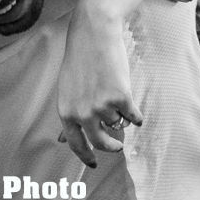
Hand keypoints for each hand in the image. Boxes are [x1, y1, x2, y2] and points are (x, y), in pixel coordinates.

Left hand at [56, 6, 143, 167]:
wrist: (94, 34)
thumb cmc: (80, 59)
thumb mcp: (67, 90)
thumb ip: (69, 116)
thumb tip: (62, 141)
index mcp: (66, 112)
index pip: (76, 144)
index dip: (86, 157)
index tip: (93, 165)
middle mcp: (82, 113)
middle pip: (101, 143)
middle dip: (111, 147)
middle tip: (117, 146)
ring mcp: (102, 107)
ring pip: (118, 124)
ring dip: (120, 115)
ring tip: (116, 95)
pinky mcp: (121, 98)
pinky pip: (133, 117)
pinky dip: (136, 115)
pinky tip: (135, 110)